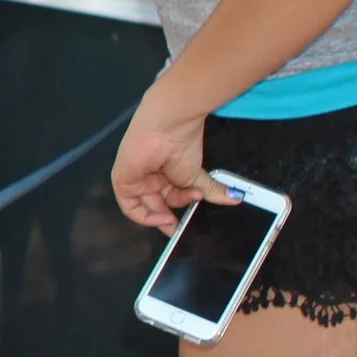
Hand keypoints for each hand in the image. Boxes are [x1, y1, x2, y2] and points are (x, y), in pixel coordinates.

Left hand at [110, 89, 235, 232]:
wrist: (168, 128)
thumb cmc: (181, 143)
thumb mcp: (197, 175)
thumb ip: (211, 190)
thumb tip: (234, 198)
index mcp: (163, 172)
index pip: (165, 198)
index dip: (175, 212)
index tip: (184, 225)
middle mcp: (148, 175)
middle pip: (155, 203)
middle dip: (168, 218)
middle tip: (180, 228)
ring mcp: (135, 177)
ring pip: (146, 205)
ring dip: (164, 213)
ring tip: (180, 213)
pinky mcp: (123, 180)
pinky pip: (129, 205)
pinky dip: (145, 215)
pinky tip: (166, 216)